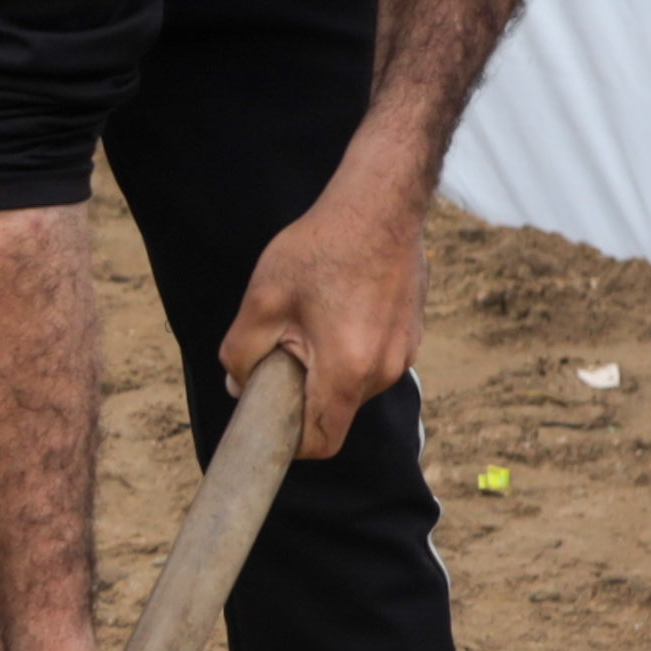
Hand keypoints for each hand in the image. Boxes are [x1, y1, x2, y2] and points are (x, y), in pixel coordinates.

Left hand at [220, 183, 425, 456]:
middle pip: (338, 414)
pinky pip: (375, 362)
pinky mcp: (413, 335)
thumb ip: (241, 353)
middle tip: (279, 359)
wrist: (381, 205)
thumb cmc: (321, 247)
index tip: (270, 424)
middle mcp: (384, 372)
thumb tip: (237, 385)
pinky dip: (351, 352)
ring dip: (329, 373)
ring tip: (309, 325)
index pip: (322, 442)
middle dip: (305, 400)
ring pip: (356, 387)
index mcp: (347, 371)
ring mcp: (405, 353)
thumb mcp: (263, 300)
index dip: (292, 445)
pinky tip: (336, 310)